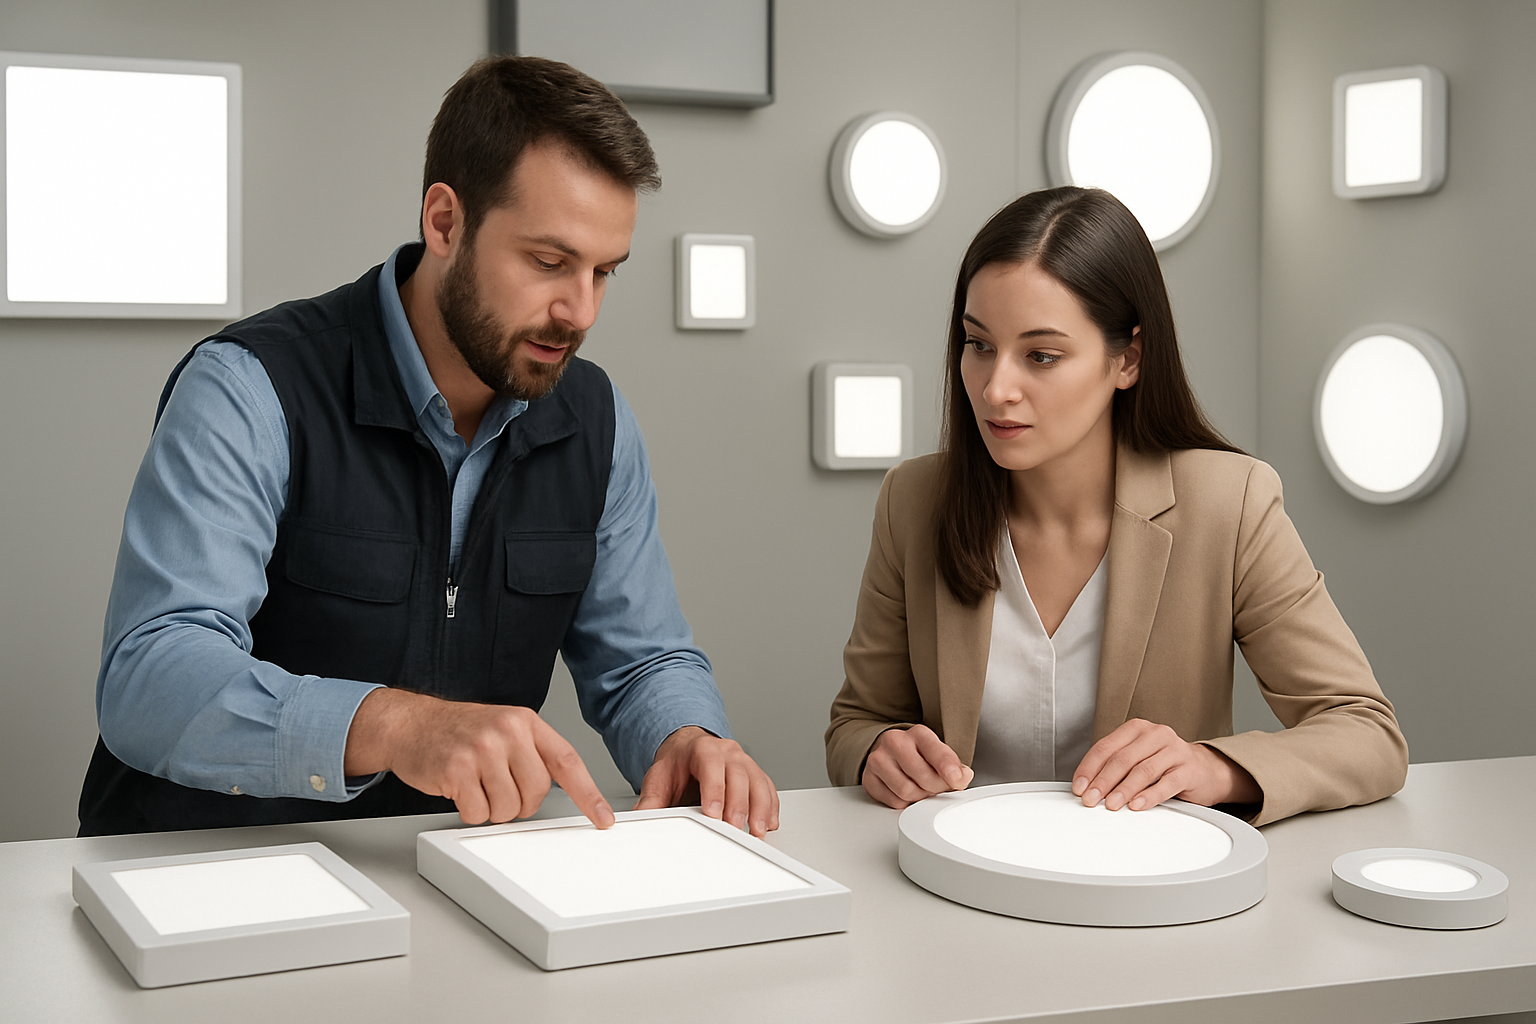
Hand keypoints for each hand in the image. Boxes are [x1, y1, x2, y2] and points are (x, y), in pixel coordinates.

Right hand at [344, 688, 614, 827]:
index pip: (567, 761)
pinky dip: (469, 810)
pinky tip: (458, 788)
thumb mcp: (503, 727)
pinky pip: (477, 813)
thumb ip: (531, 753)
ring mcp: (481, 750)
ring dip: (491, 807)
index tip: (603, 818)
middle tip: (497, 786)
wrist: (410, 723)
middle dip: (519, 802)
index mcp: (525, 722)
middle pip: (536, 793)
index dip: (588, 794)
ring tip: (475, 783)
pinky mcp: (456, 770)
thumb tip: (559, 792)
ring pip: (507, 808)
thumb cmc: (459, 730)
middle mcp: (507, 732)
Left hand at [633, 727, 778, 837]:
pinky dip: (771, 806)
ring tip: (758, 831)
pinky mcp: (755, 774)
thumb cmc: (677, 764)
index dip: (715, 790)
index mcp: (703, 749)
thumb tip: (641, 819)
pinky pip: (768, 788)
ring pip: (758, 782)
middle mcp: (728, 753)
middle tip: (736, 829)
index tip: (714, 813)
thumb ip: (651, 800)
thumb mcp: (659, 778)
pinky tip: (769, 823)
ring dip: (760, 808)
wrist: (688, 750)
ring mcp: (744, 762)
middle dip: (738, 805)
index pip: (712, 767)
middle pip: (739, 776)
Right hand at [862, 725, 972, 809]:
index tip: (957, 780)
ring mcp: (878, 759)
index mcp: (918, 734)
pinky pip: (893, 801)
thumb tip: (962, 777)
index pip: (936, 752)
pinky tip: (907, 793)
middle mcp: (895, 742)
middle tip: (940, 789)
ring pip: (906, 791)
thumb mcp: (939, 753)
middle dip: (936, 789)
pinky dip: (905, 803)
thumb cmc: (918, 754)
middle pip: (922, 777)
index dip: (948, 769)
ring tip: (923, 790)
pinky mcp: (869, 778)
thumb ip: (954, 765)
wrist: (890, 752)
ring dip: (920, 798)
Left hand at [1071, 719, 1260, 811]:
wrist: (1205, 770)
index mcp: (1137, 729)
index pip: (1106, 747)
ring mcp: (1174, 750)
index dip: (1089, 769)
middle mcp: (1155, 735)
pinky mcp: (1189, 769)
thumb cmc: (1165, 764)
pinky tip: (1137, 805)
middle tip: (1091, 799)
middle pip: (1122, 759)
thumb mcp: (1138, 758)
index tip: (1079, 787)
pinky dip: (1149, 796)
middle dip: (1102, 781)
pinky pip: (1166, 783)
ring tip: (1111, 804)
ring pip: (1143, 770)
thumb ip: (1114, 766)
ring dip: (1123, 790)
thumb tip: (1086, 787)